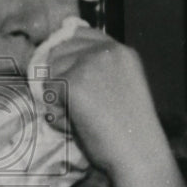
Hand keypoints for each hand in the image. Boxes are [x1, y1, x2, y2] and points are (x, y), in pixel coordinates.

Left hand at [47, 28, 186, 186]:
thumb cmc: (129, 131)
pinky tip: (72, 123)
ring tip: (76, 116)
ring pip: (50, 70)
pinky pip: (47, 91)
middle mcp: (106, 50)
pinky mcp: (74, 81)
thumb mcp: (120, 87)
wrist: (138, 153)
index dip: (66, 52)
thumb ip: (98, 70)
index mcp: (122, 50)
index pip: (79, 33)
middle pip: (59, 50)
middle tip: (74, 104)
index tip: (65, 74)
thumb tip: (58, 61)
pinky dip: (54, 110)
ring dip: (55, 94)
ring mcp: (90, 63)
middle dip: (58, 75)